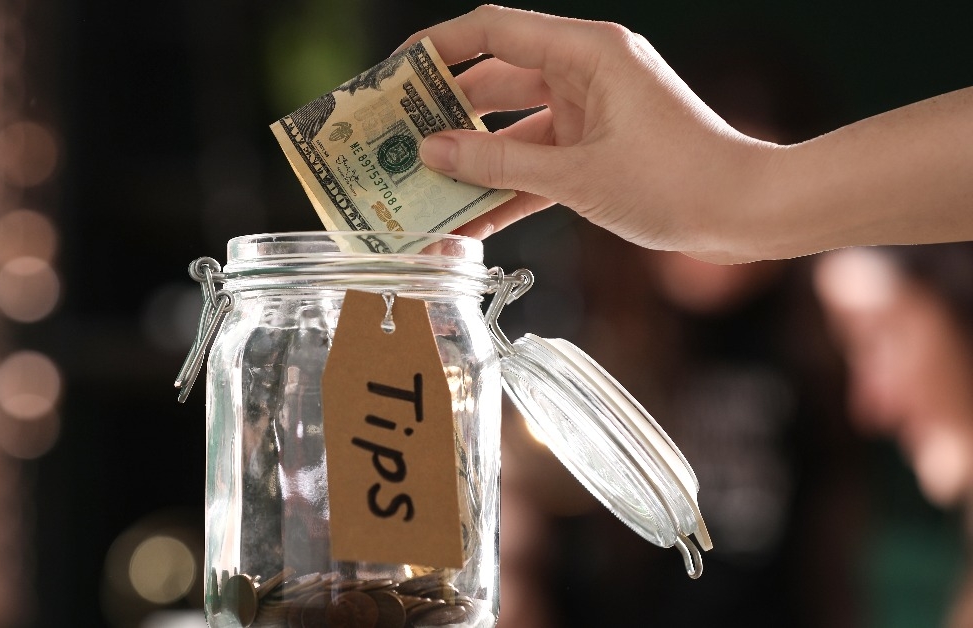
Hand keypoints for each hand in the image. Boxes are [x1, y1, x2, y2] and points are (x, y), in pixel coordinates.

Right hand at [403, 6, 972, 262]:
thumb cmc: (680, 180)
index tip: (391, 75)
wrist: (749, 213)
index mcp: (586, 52)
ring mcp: (590, 111)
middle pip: (494, 80)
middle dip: (443, 112)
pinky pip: (536, 162)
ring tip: (418, 188)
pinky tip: (465, 221)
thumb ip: (499, 164)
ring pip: (511, 129)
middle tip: (392, 140)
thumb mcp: (577, 176)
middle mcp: (585, 71)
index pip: (491, 30)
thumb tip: (432, 152)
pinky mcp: (595, 148)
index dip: (436, 47)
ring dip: (471, 160)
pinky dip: (505, 187)